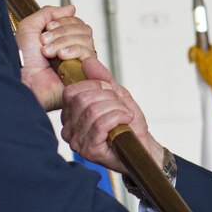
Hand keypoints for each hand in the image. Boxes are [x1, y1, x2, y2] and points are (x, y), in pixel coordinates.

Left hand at [15, 5, 95, 110]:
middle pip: (83, 29)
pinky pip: (89, 54)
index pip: (76, 22)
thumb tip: (71, 8)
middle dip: (62, 32)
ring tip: (48, 53)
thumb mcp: (29, 27)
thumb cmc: (22, 61)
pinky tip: (61, 57)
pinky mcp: (84, 73)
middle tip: (45, 41)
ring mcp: (78, 62)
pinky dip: (74, 50)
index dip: (63, 21)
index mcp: (60, 40)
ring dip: (64, 42)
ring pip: (87, 40)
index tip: (48, 28)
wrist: (22, 80)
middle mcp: (71, 50)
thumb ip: (48, 12)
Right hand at [60, 57, 161, 172]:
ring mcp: (77, 141)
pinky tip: (126, 119)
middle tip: (121, 105)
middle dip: (108, 97)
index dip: (94, 86)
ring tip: (125, 114)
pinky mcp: (90, 150)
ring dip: (116, 108)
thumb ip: (102, 79)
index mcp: (70, 115)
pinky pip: (100, 124)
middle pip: (83, 99)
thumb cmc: (128, 126)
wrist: (142, 148)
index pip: (72, 91)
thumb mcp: (116, 96)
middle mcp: (69, 129)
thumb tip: (87, 61)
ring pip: (93, 110)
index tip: (111, 93)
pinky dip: (118, 116)